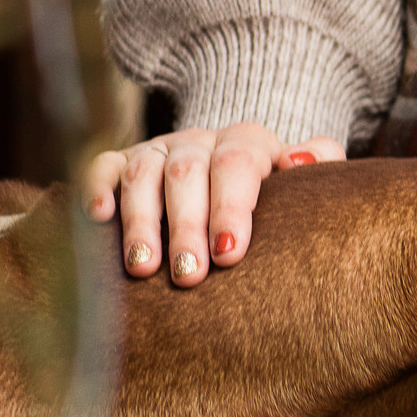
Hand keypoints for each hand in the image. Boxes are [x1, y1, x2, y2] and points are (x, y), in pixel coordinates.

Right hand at [82, 124, 343, 286]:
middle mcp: (200, 142)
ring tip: (143, 268)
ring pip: (143, 175)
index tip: (229, 253)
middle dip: (186, 227)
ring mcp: (158, 149)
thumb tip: (301, 160)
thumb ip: (319, 163)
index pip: (237, 166)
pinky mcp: (122, 161)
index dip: (231, 208)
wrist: (237, 173)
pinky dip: (97, 190)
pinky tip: (98, 220)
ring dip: (141, 222)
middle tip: (188, 274)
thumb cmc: (278, 196)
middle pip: (188, 175)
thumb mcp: (305, 181)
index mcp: (248, 143)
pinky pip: (104, 167)